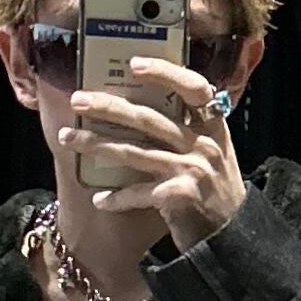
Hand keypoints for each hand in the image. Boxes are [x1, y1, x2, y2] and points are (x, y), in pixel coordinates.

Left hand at [60, 55, 245, 249]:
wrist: (232, 235)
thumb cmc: (216, 192)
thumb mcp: (214, 153)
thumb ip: (190, 130)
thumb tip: (145, 108)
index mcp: (212, 126)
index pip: (194, 88)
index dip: (165, 72)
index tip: (134, 64)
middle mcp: (202, 144)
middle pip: (149, 118)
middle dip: (109, 107)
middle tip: (78, 99)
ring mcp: (191, 169)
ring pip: (135, 151)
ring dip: (97, 145)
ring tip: (68, 139)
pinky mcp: (179, 197)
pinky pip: (138, 193)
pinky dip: (117, 198)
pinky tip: (99, 200)